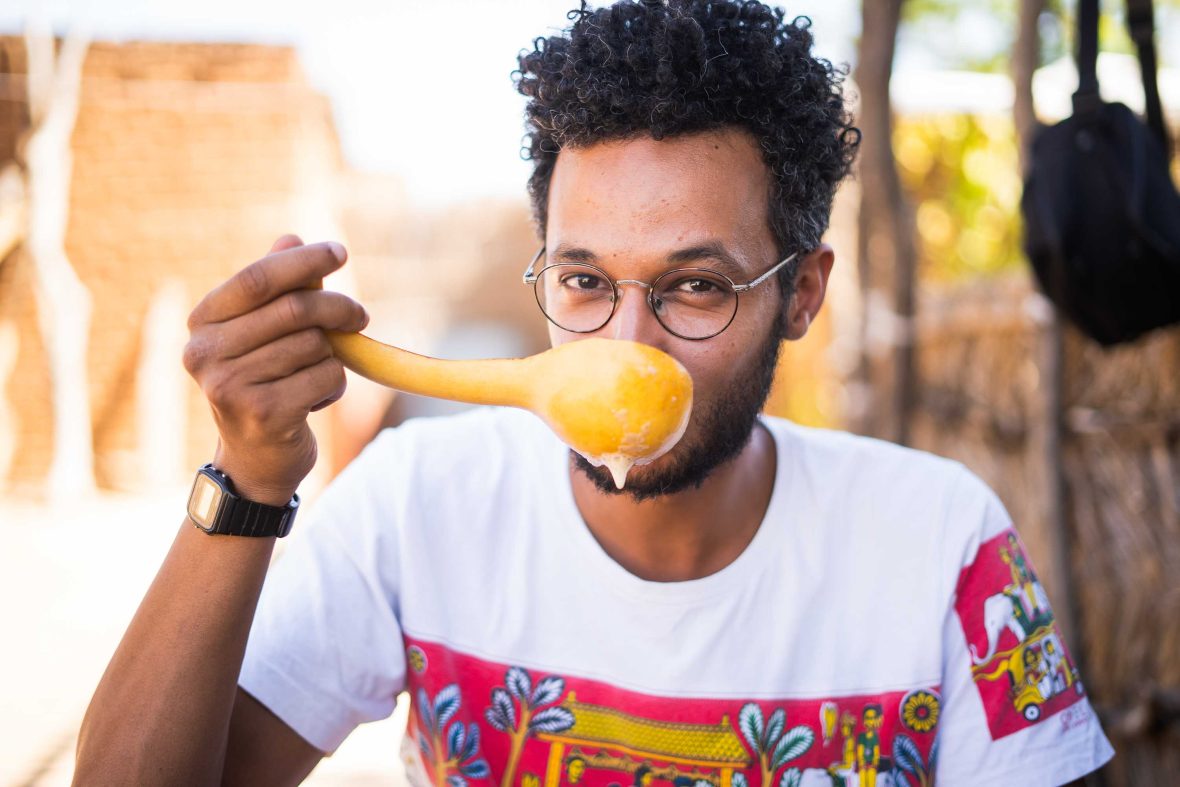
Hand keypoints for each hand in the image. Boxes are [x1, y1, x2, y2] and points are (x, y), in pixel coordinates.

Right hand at [183, 235, 368, 505]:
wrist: (256, 460)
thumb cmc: (263, 383)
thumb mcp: (263, 334)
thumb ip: (276, 288)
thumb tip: (291, 237)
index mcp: (202, 324)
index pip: (257, 278)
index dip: (302, 261)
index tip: (339, 252)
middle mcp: (205, 353)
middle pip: (295, 309)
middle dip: (338, 308)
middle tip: (360, 316)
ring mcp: (230, 386)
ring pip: (315, 345)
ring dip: (332, 356)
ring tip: (314, 375)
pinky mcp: (264, 414)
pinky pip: (326, 377)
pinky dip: (334, 385)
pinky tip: (313, 401)